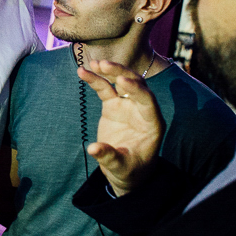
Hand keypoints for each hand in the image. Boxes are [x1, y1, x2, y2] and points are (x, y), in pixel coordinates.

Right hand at [77, 59, 163, 195]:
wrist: (125, 171)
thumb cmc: (130, 171)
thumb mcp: (121, 168)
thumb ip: (109, 157)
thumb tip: (93, 149)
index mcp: (152, 123)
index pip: (147, 101)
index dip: (136, 89)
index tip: (122, 81)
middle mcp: (142, 110)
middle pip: (135, 85)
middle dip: (121, 73)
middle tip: (105, 65)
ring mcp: (127, 106)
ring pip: (121, 82)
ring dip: (109, 71)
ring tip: (94, 64)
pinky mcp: (114, 106)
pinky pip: (105, 89)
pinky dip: (95, 79)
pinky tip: (83, 71)